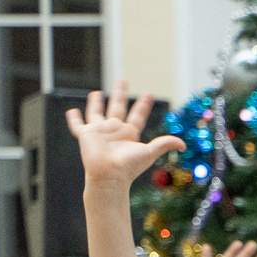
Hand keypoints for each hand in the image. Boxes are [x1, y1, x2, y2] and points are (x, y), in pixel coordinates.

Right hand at [64, 85, 182, 188]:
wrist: (110, 175)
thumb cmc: (129, 166)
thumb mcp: (149, 152)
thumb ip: (165, 144)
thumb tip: (184, 145)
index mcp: (130, 133)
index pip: (138, 115)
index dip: (143, 105)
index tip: (149, 94)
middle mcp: (115, 130)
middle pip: (118, 107)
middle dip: (120, 94)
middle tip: (123, 80)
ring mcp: (100, 132)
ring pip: (97, 112)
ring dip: (96, 103)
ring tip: (97, 92)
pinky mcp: (86, 135)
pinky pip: (78, 125)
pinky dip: (74, 119)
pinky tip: (72, 110)